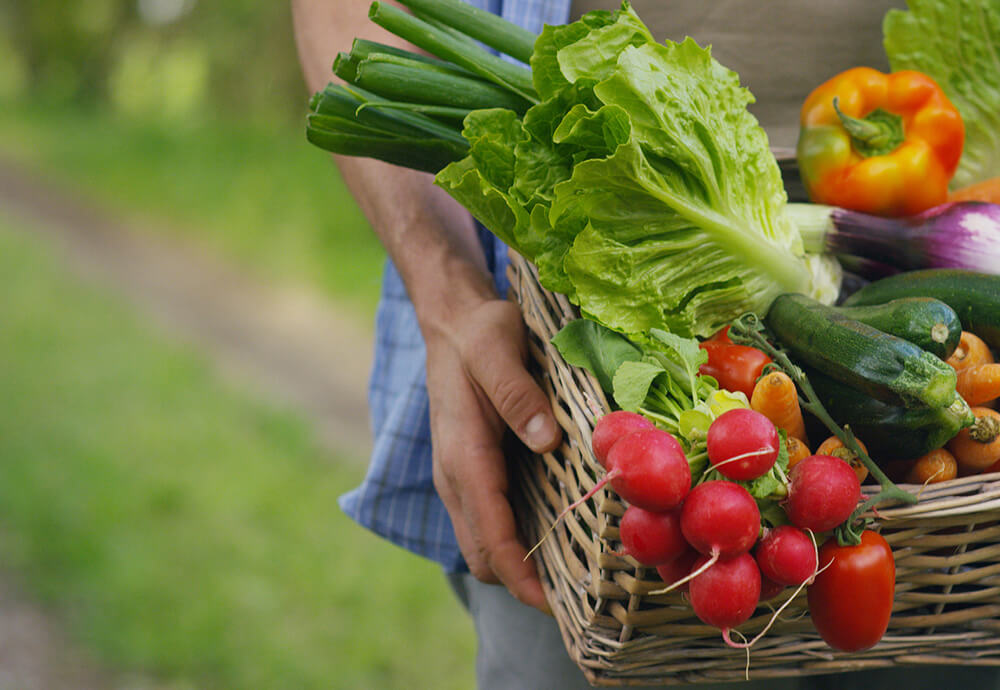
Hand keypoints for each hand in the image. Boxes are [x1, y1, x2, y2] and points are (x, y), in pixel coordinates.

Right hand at [425, 298, 561, 611]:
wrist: (452, 321)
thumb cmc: (479, 333)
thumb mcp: (497, 348)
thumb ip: (516, 393)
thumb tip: (545, 440)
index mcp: (463, 455)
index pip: (489, 535)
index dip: (520, 576)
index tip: (556, 605)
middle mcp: (455, 476)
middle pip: (483, 555)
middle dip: (522, 584)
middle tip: (579, 597)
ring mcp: (459, 477)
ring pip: (483, 543)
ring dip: (518, 567)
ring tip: (572, 577)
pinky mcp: (470, 471)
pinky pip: (489, 522)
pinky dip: (514, 542)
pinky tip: (554, 535)